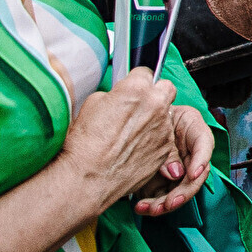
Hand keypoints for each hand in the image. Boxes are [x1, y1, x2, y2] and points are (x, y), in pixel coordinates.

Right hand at [63, 70, 186, 216]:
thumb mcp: (91, 105)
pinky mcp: (165, 148)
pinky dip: (155, 139)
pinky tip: (136, 148)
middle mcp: (156, 105)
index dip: (135, 81)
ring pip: (166, 114)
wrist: (88, 179)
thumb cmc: (85, 145)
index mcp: (136, 90)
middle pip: (165, 88)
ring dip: (155, 118)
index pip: (144, 72)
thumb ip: (113, 94)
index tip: (131, 89)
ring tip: (133, 132)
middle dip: (155, 94)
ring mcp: (163, 128)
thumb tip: (119, 95)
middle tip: (139, 106)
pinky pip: (165, 137)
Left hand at [131, 106, 213, 217]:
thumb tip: (175, 173)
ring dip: (165, 204)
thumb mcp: (157, 124)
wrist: (131, 119)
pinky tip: (140, 207)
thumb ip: (167, 147)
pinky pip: (162, 196)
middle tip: (169, 204)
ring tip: (148, 209)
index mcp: (193, 129)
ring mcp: (177, 167)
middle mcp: (189, 152)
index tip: (193, 175)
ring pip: (179, 190)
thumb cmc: (146, 114)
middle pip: (195, 175)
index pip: (204, 144)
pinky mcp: (163, 180)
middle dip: (182, 193)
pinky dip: (152, 204)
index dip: (201, 161)